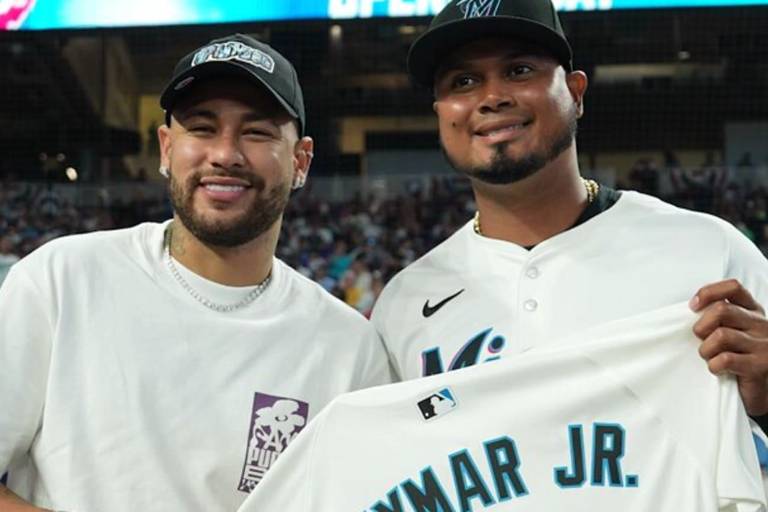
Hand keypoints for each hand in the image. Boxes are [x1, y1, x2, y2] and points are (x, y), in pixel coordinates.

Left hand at [691, 279, 767, 415]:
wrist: (763, 391)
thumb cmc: (742, 359)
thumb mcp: (735, 332)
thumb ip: (720, 318)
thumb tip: (692, 310)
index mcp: (753, 312)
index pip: (733, 288)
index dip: (708, 292)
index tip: (693, 306)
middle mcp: (761, 325)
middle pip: (721, 310)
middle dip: (701, 326)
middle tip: (700, 339)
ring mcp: (763, 345)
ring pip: (721, 335)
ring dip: (706, 349)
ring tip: (710, 357)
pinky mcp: (760, 366)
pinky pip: (725, 359)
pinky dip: (714, 365)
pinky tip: (718, 369)